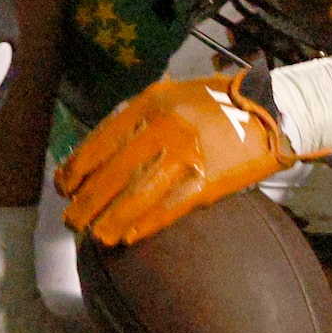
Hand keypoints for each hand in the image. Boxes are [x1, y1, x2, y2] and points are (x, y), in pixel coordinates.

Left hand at [56, 63, 303, 245]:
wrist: (268, 109)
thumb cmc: (212, 104)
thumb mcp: (169, 96)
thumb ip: (135, 118)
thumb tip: (94, 154)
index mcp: (151, 102)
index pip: (102, 140)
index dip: (78, 168)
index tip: (63, 188)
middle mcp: (166, 126)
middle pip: (115, 172)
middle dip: (88, 200)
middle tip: (71, 221)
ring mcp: (188, 153)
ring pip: (139, 193)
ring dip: (112, 218)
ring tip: (96, 236)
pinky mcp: (210, 178)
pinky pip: (171, 207)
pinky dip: (147, 223)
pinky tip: (129, 236)